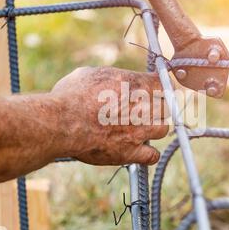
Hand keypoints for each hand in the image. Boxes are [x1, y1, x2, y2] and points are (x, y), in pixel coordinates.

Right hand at [52, 67, 168, 164]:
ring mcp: (140, 131)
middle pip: (166, 106)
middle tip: (142, 109)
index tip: (152, 89)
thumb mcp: (92, 74)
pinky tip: (140, 149)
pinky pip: (153, 155)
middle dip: (156, 107)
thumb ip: (112, 77)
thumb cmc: (72, 96)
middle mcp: (144, 107)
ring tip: (139, 128)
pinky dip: (149, 153)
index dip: (158, 86)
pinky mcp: (131, 152)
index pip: (162, 82)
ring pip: (163, 129)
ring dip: (154, 128)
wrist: (62, 123)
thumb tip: (114, 79)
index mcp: (136, 84)